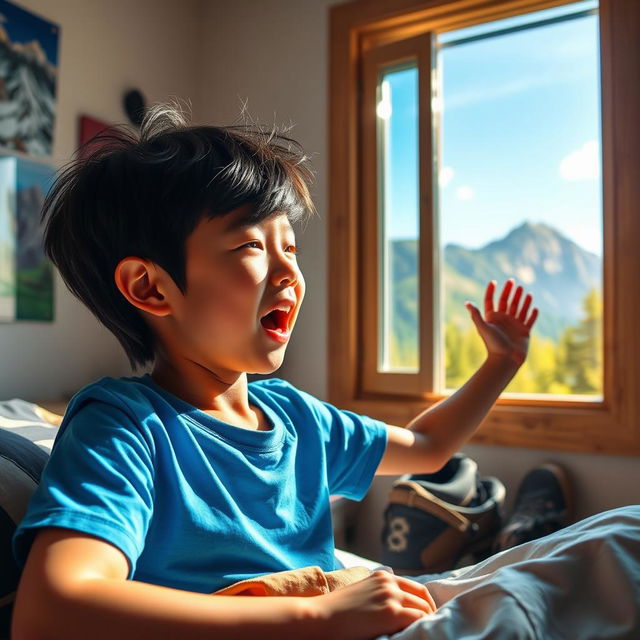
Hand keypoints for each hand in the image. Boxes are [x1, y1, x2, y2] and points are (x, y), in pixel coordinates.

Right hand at [311, 570, 434, 639]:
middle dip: (430, 614)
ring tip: (425, 634)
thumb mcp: (362, 594)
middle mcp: (389, 582)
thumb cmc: (337, 612)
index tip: (428, 619)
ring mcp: (390, 596)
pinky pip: (418, 619)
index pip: (417, 588)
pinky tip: (417, 636)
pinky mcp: (390, 613)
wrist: (320, 618)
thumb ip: (380, 595)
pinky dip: (422, 627)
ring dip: (427, 622)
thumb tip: (399, 610)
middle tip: (431, 629)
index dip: (427, 604)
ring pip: (424, 609)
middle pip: (424, 597)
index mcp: (383, 576)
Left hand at [464, 279, 537, 366]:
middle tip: (512, 281)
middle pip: (506, 302)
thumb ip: (476, 315)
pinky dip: (532, 314)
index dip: (491, 291)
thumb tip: (467, 303)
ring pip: (519, 309)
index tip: (493, 282)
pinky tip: (534, 307)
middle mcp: (503, 320)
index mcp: (492, 318)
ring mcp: (515, 325)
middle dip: (509, 291)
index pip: (491, 301)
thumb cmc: (493, 345)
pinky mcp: (524, 331)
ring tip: (523, 290)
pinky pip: (530, 320)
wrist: (505, 360)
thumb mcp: (483, 328)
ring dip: (521, 299)